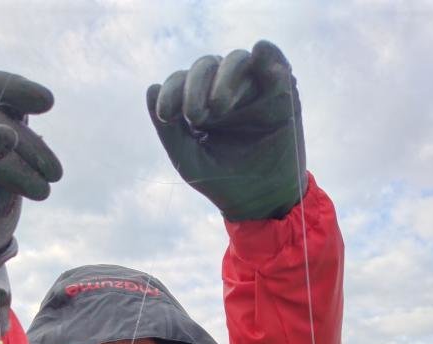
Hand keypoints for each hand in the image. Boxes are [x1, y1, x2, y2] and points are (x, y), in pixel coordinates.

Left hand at [147, 41, 305, 219]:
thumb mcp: (189, 161)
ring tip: (219, 106)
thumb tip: (151, 88)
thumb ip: (169, 130)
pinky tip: (260, 52)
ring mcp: (252, 89)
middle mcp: (224, 90)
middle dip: (195, 85)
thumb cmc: (223, 181)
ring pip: (236, 60)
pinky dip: (267, 54)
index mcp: (199, 103)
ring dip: (225, 76)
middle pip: (206, 66)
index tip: (166, 114)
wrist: (261, 202)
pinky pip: (273, 60)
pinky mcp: (281, 91)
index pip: (181, 81)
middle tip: (194, 114)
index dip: (172, 91)